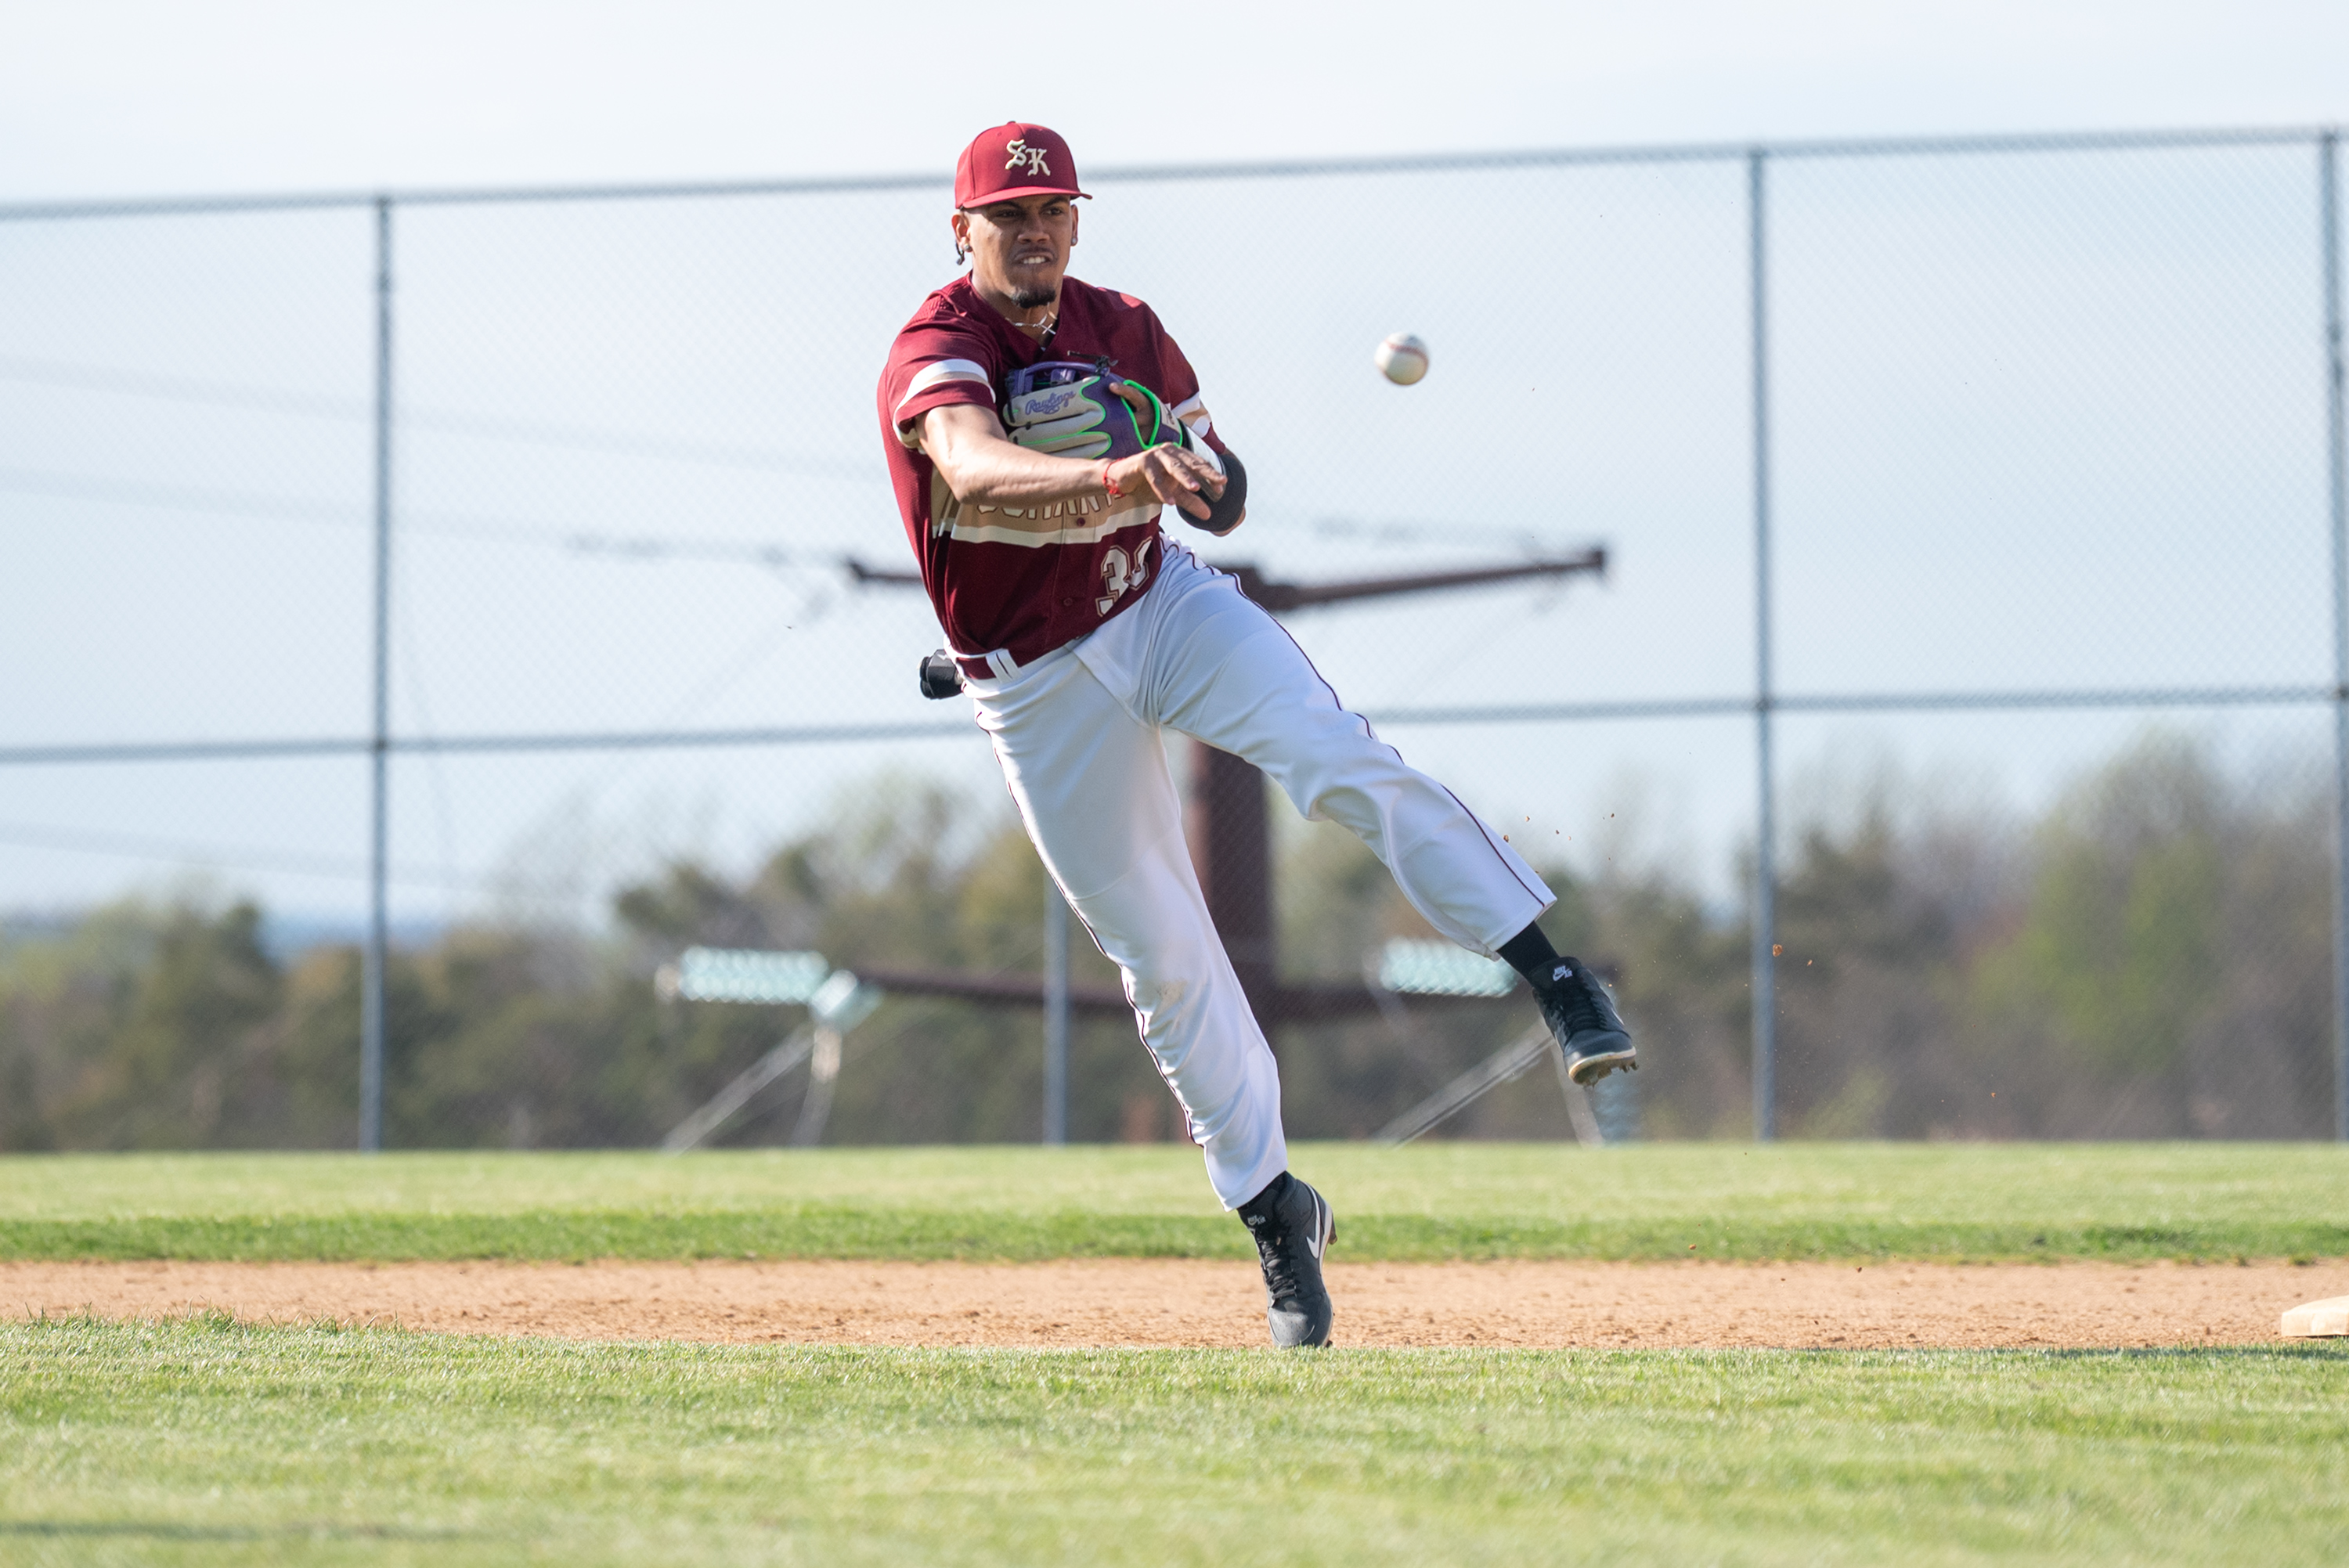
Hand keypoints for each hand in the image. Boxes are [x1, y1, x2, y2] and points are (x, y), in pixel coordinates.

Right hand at [1108, 444, 1224, 521]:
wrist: (1121, 479)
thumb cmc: (1148, 483)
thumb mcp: (1172, 494)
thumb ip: (1190, 502)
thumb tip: (1209, 516)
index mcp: (1180, 455)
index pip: (1200, 465)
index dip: (1212, 475)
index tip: (1223, 486)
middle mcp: (1171, 451)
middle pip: (1192, 463)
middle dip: (1207, 473)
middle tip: (1220, 482)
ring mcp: (1156, 454)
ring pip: (1174, 467)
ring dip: (1185, 478)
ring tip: (1195, 489)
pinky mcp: (1143, 461)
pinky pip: (1155, 477)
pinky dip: (1162, 489)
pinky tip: (1169, 502)